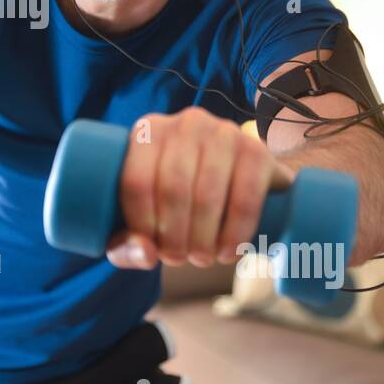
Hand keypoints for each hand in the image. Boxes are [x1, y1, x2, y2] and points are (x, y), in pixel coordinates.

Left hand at [106, 107, 295, 269]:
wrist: (237, 184)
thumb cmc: (177, 204)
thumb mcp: (144, 221)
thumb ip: (128, 244)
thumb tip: (146, 252)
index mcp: (149, 132)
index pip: (136, 181)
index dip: (143, 225)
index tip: (153, 250)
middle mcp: (185, 123)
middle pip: (172, 189)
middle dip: (175, 237)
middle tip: (179, 260)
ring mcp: (223, 132)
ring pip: (206, 195)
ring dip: (203, 238)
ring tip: (202, 258)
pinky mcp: (256, 149)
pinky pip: (244, 198)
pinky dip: (236, 232)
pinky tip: (228, 251)